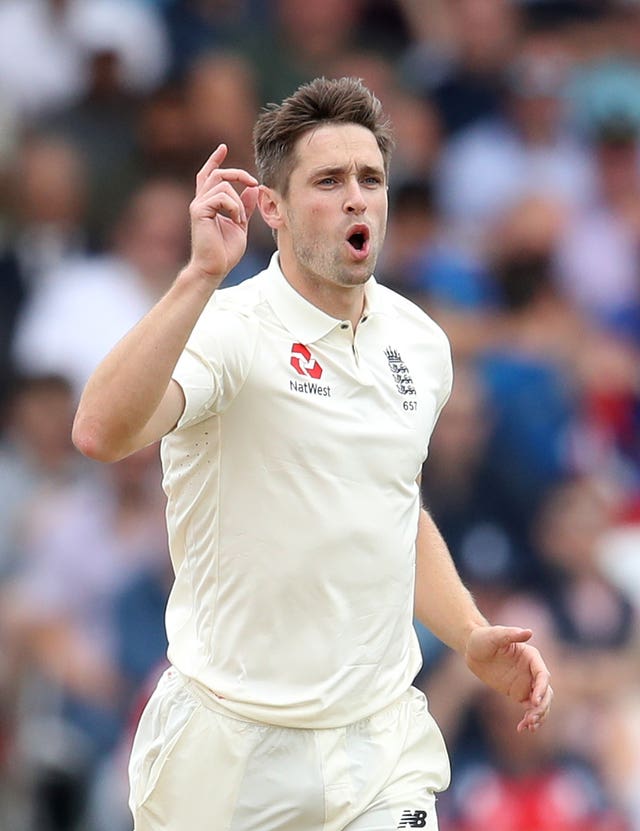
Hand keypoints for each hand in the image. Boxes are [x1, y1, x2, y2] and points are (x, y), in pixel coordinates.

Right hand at [188, 144, 259, 284]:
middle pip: (217, 174)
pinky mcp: (199, 211)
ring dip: (237, 202)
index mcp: (209, 203)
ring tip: (240, 220)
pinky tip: (235, 221)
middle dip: (238, 173)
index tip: (223, 147)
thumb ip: (245, 207)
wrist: (215, 268)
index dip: (215, 160)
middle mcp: (201, 201)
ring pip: (222, 185)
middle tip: (253, 182)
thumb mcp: (240, 225)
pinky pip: (222, 196)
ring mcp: (198, 205)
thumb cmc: (225, 251)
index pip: (209, 175)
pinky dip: (234, 207)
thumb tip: (252, 189)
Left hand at [465, 625, 552, 732]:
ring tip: (529, 726)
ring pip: (541, 703)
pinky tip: (522, 728)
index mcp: (531, 656)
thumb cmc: (483, 638)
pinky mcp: (519, 693)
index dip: (542, 689)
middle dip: (542, 707)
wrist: (472, 649)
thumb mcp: (494, 635)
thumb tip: (529, 632)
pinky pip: (529, 709)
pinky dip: (529, 719)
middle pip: (546, 692)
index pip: (543, 675)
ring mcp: (527, 683)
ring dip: (539, 716)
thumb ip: (510, 634)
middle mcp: (532, 671)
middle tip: (531, 719)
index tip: (534, 701)